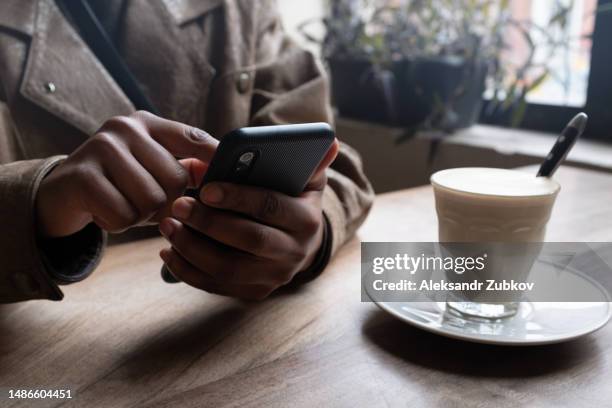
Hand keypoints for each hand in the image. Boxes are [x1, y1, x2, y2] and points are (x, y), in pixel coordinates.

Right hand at [36, 111, 217, 237]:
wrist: (59, 196)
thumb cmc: (116, 185)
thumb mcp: (149, 171)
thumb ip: (183, 169)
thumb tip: (218, 175)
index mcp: (146, 123)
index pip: (192, 137)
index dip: (214, 157)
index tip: (230, 174)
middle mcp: (125, 128)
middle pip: (176, 180)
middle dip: (165, 204)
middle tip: (142, 204)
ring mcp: (101, 147)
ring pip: (152, 200)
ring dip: (140, 216)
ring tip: (122, 205)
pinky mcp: (83, 176)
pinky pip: (125, 215)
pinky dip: (118, 224)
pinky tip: (103, 212)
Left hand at [159, 139, 339, 299]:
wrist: (300, 243)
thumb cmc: (294, 201)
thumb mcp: (304, 180)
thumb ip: (305, 160)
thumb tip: (328, 141)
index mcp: (306, 220)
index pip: (271, 206)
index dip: (238, 197)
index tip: (205, 187)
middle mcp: (294, 253)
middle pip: (248, 239)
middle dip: (209, 222)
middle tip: (178, 205)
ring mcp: (274, 277)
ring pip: (229, 268)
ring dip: (192, 248)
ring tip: (168, 226)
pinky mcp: (255, 292)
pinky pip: (217, 286)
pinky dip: (188, 271)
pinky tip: (169, 251)